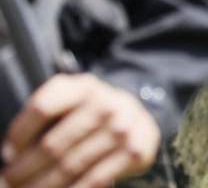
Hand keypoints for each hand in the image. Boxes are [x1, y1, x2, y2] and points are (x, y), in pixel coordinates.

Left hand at [1, 73, 159, 187]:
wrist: (138, 120)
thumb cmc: (91, 114)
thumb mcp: (72, 100)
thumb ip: (45, 115)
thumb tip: (12, 154)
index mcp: (85, 87)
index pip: (44, 107)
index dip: (20, 132)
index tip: (9, 152)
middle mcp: (107, 104)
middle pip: (52, 145)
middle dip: (24, 169)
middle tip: (11, 180)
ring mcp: (123, 128)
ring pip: (70, 166)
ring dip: (42, 185)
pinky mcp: (134, 152)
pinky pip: (93, 180)